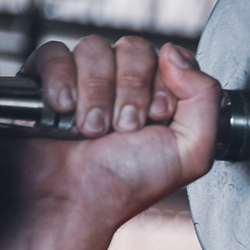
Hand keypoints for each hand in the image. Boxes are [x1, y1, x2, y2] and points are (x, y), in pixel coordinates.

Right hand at [0, 37, 220, 249]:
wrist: (74, 202)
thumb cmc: (127, 184)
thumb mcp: (190, 151)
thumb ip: (205, 98)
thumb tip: (174, 52)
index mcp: (157, 96)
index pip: (167, 57)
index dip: (161, 86)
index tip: (155, 118)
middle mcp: (122, 84)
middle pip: (132, 47)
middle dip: (130, 91)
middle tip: (123, 128)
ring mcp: (83, 79)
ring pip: (94, 48)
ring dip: (96, 92)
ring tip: (92, 130)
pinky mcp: (44, 79)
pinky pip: (54, 52)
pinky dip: (60, 79)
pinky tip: (63, 110)